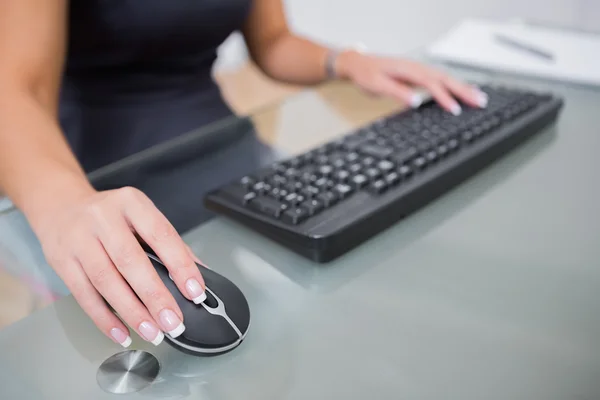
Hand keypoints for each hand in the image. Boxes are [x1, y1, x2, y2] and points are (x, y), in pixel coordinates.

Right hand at [34, 186, 205, 347]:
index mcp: (131, 203)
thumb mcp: (140, 216)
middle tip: (173, 321)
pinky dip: (105, 319)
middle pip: (131, 262)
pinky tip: (122, 333)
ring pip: (106, 281)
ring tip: (152, 332)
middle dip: (155, 296)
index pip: (161, 235)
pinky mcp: (61, 261)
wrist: (60, 207)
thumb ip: (169, 243)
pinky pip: (84, 295)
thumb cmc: (110, 216)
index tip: (195, 291)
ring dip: (132, 312)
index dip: (180, 265)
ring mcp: (79, 239)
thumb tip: (199, 272)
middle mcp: (103, 218)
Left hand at [335, 50, 487, 114]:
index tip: (455, 110)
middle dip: (464, 91)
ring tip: (479, 98)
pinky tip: (463, 91)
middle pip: (445, 79)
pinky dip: (454, 85)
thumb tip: (415, 102)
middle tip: (480, 102)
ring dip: (463, 88)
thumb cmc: (367, 74)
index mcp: (408, 69)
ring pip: (446, 78)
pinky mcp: (418, 74)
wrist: (359, 63)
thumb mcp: (377, 85)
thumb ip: (396, 92)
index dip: (444, 97)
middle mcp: (417, 67)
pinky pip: (440, 79)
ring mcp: (419, 70)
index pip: (432, 84)